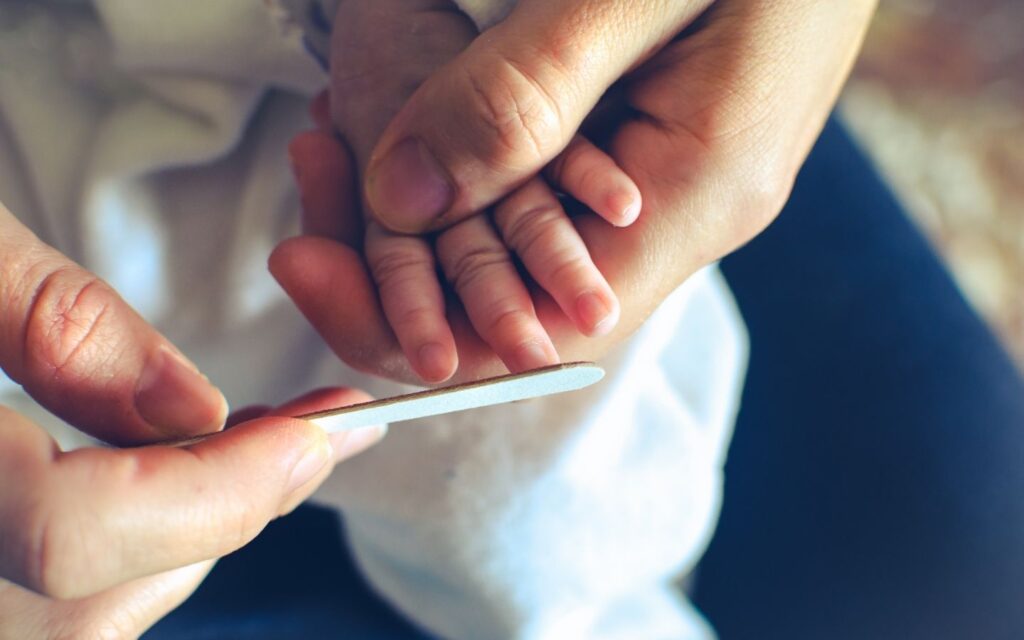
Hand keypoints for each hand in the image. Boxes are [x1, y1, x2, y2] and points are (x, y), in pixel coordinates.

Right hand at [0, 200, 382, 636]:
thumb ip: (58, 326)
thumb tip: (195, 407)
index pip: (79, 532)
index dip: (223, 485)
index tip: (322, 429)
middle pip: (104, 584)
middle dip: (231, 500)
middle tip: (317, 426)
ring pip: (94, 607)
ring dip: (191, 524)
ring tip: (257, 440)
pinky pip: (65, 599)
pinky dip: (137, 541)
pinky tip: (168, 474)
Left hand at [276, 0, 876, 383]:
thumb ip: (525, 95)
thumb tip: (402, 196)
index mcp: (701, 192)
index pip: (542, 327)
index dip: (419, 321)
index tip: (312, 260)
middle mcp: (690, 207)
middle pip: (523, 292)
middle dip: (398, 256)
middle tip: (311, 166)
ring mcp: (675, 174)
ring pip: (528, 239)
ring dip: (424, 206)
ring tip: (333, 136)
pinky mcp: (657, 136)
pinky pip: (549, 185)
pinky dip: (466, 165)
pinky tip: (405, 116)